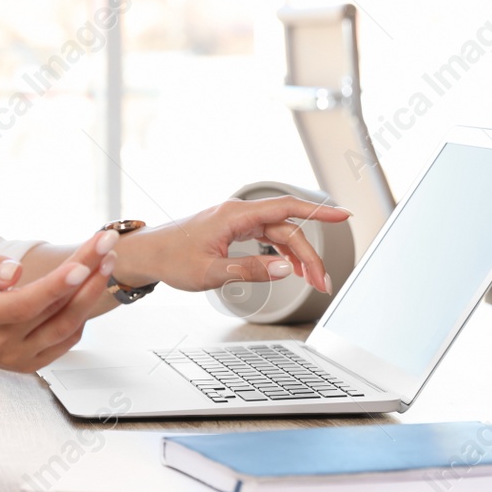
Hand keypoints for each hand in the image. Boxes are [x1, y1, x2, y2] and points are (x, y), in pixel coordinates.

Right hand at [0, 231, 117, 371]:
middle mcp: (0, 343)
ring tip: (107, 261)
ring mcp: (19, 357)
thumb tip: (15, 271)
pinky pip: (67, 339)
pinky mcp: (33, 364)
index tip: (83, 265)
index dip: (56, 286)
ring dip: (91, 293)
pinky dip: (82, 312)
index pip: (24, 304)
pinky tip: (90, 286)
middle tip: (106, 245)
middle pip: (53, 310)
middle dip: (86, 276)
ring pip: (66, 327)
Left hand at [117, 196, 351, 294]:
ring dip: (298, 257)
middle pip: (287, 229)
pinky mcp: (233, 230)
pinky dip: (282, 254)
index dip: (318, 212)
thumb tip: (285, 270)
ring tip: (312, 281)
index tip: (343, 215)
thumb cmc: (171, 259)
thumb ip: (250, 270)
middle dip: (309, 256)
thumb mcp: (211, 272)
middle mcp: (239, 213)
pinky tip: (291, 269)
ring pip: (279, 235)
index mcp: (235, 215)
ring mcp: (236, 221)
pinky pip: (267, 237)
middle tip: (323, 283)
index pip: (286, 208)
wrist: (148, 254)